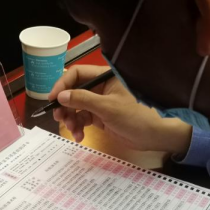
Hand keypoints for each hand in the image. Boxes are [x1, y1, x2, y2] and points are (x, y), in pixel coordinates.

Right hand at [50, 65, 192, 153]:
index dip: (63, 84)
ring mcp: (101, 102)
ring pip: (77, 107)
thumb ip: (83, 99)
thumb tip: (61, 96)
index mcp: (106, 76)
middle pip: (74, 91)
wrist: (157, 135)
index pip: (78, 74)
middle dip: (65, 105)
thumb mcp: (108, 107)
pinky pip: (84, 119)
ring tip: (72, 130)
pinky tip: (79, 136)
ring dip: (71, 118)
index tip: (52, 98)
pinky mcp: (102, 117)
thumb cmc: (137, 115)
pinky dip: (78, 127)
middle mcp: (102, 87)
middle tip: (59, 117)